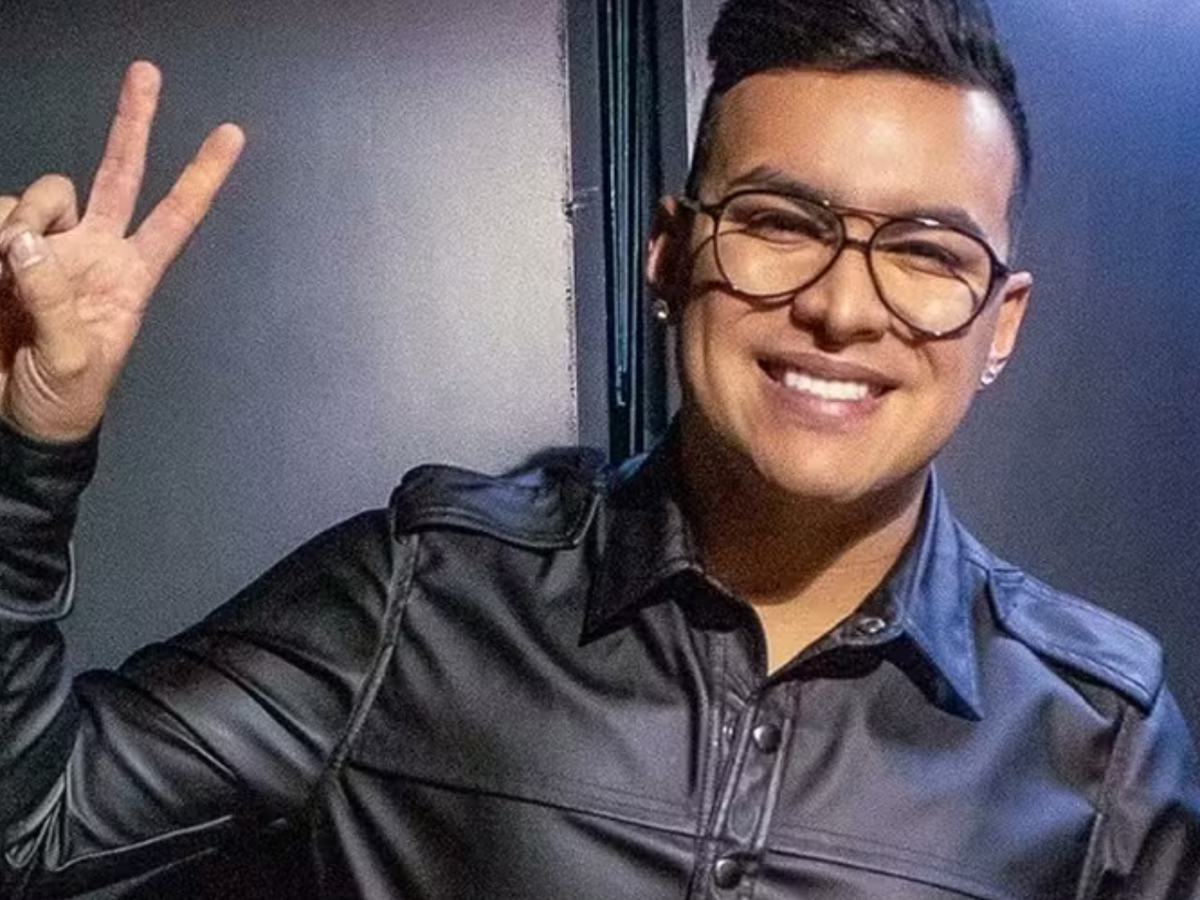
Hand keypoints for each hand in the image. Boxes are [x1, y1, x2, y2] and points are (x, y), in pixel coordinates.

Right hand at [0, 60, 244, 441]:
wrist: (15, 419)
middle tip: (147, 73)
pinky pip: (0, 215)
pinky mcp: (5, 254)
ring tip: (8, 262)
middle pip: (119, 174)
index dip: (202, 176)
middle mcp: (95, 250)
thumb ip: (53, 298)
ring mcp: (49, 248)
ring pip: (44, 193)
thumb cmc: (64, 400)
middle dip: (132, 124)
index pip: (175, 216)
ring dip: (25, 216)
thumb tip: (24, 241)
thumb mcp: (74, 359)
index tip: (231, 135)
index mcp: (131, 275)